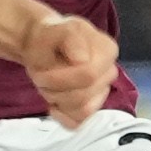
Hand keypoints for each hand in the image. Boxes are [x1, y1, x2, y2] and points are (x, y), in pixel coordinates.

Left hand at [22, 13, 119, 127]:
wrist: (42, 46)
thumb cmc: (50, 37)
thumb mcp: (56, 28)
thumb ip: (71, 38)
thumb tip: (82, 59)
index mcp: (107, 51)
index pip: (88, 75)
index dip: (59, 78)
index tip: (41, 70)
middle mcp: (109, 72)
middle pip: (84, 96)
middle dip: (55, 89)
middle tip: (40, 77)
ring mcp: (101, 92)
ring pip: (83, 111)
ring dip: (57, 100)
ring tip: (47, 86)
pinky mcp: (90, 108)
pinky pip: (79, 122)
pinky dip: (62, 116)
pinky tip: (53, 104)